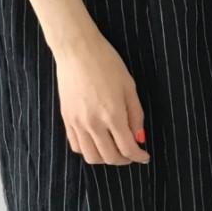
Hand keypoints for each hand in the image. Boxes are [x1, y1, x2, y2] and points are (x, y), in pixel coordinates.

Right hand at [53, 30, 150, 165]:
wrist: (77, 50)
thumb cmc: (107, 63)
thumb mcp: (129, 86)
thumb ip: (135, 115)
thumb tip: (138, 138)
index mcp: (112, 115)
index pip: (127, 148)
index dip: (139, 156)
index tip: (144, 156)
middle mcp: (93, 123)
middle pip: (110, 157)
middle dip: (124, 160)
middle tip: (131, 153)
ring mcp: (77, 123)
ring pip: (91, 156)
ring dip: (105, 159)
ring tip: (114, 149)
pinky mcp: (66, 119)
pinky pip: (76, 145)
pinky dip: (89, 150)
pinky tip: (97, 142)